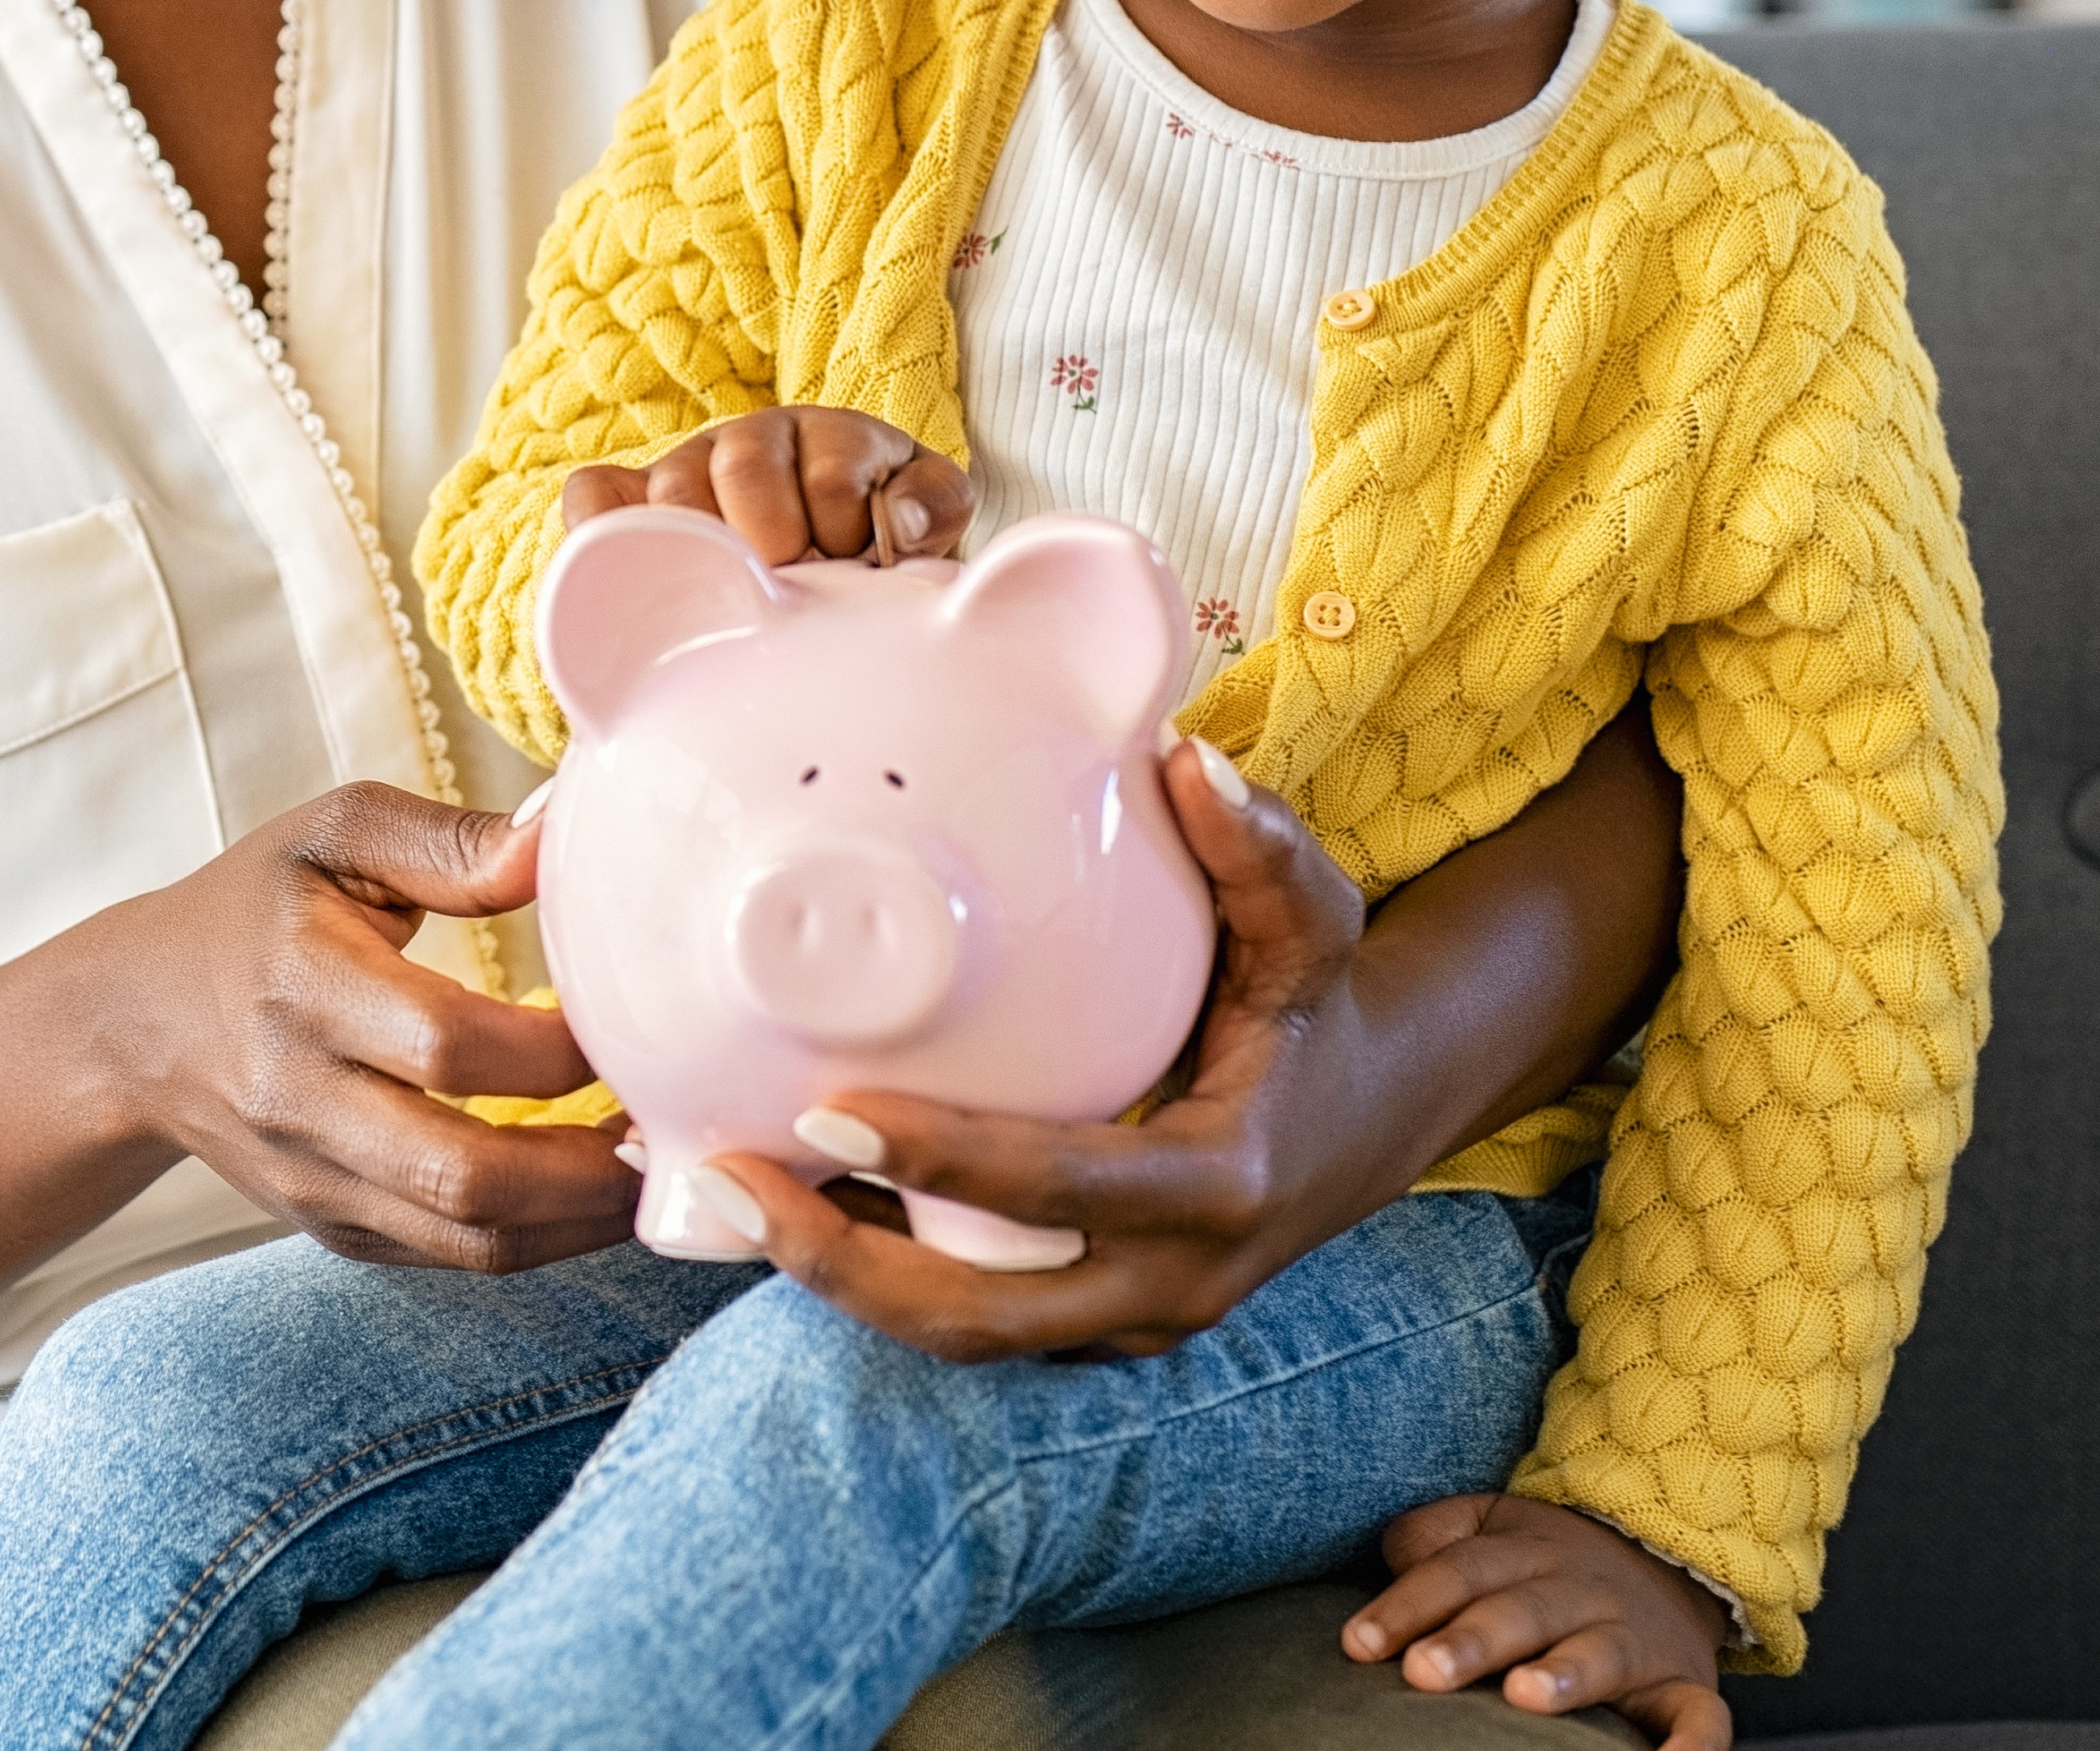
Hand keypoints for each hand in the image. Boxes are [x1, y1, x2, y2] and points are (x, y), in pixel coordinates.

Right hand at [115, 781, 634, 1272]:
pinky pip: (450, 1257)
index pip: (447, 1044)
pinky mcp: (332, 1229)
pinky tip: (597, 1191)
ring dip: (581, 1219)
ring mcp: (315, 1182)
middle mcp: (301, 1101)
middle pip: (462, 1170)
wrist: (136, 1025)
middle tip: (676, 1119)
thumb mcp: (335, 833)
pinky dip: (538, 1239)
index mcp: (303, 989)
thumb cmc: (254, 906)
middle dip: (589, 1164)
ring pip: (466, 1238)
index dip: (555, 1049)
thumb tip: (563, 831)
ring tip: (658, 1164)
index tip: (634, 1016)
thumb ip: (451, 839)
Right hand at [563, 406, 969, 567]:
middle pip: (743, 469)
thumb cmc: (875, 544)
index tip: (855, 568)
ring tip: (739, 595)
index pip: (829, 471)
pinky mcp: (630, 505)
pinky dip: (603, 531)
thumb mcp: (927, 516)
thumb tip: (896, 521)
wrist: (821, 571)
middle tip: (793, 587)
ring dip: (709, 553)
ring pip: (672, 492)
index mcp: (827, 436)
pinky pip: (593, 499)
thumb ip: (933, 503)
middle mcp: (750, 442)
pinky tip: (642, 573)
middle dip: (777, 543)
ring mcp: (684, 472)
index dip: (846, 532)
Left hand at [702, 740, 1402, 1358]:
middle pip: (986, 1319)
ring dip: (843, 1277)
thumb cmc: (1323, 997)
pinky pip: (981, 1319)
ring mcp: (1133, 1322)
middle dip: (845, 1263)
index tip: (828, 1109)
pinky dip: (883, 1275)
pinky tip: (793, 1201)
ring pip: (969, 1338)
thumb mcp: (1313, 920)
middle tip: (732, 1175)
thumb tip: (1187, 760)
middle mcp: (1173, 1283)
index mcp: (1219, 1186)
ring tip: (725, 1189)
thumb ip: (1256, 847)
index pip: (1060, 1191)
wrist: (1374, 1110)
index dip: (943, 1162)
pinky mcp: (1098, 1324)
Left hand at [1347, 1493, 1730, 1744]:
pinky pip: (1700, 1718)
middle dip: (1470, 1641)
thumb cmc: (1549, 1563)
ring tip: (1522, 1697)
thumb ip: (1434, 1538)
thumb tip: (1393, 1562)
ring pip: (1600, 1653)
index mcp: (1525, 1550)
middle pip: (1519, 1610)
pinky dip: (1692, 1744)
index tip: (1358, 1645)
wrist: (1667, 1557)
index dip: (1406, 1606)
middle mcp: (1580, 1589)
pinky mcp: (1686, 1686)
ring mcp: (1635, 1638)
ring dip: (1564, 1674)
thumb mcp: (1489, 1527)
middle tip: (1421, 1672)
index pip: (1457, 1571)